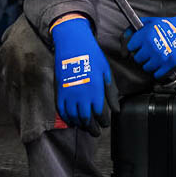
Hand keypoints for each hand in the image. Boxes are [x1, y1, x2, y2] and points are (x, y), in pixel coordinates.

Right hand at [51, 17, 110, 133]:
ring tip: (85, 127)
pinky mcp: (59, 91)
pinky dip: (66, 118)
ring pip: (73, 117)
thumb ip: (111, 92)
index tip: (105, 124)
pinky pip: (61, 110)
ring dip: (80, 124)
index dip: (103, 122)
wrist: (72, 44)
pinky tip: (71, 121)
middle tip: (96, 132)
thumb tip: (116, 109)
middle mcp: (81, 95)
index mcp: (95, 90)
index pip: (100, 114)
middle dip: (92, 128)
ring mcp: (69, 94)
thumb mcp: (106, 72)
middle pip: (86, 119)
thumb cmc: (92, 56)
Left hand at [127, 8, 175, 78]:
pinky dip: (159, 71)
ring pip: (146, 68)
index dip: (135, 46)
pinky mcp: (170, 64)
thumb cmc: (170, 26)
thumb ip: (136, 28)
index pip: (130, 47)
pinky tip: (162, 64)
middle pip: (137, 59)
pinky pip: (157, 75)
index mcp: (146, 35)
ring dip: (150, 64)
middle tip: (149, 52)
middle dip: (142, 56)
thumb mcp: (151, 22)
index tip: (139, 46)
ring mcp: (161, 56)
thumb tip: (125, 37)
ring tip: (156, 57)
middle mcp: (152, 46)